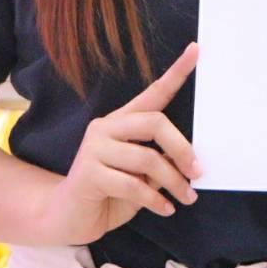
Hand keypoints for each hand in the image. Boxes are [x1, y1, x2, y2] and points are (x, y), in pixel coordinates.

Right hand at [41, 43, 201, 245]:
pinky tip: (165, 209)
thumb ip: (160, 163)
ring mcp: (94, 148)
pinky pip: (132, 185)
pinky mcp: (88, 173)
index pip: (154, 92)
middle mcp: (106, 127)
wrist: (69, 218)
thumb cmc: (111, 193)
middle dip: (182, 149)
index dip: (176, 72)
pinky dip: (154, 200)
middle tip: (197, 173)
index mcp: (123, 121)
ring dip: (172, 182)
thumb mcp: (143, 177)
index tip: (196, 49)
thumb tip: (190, 163)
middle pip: (155, 123)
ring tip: (186, 198)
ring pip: (147, 159)